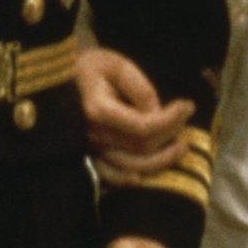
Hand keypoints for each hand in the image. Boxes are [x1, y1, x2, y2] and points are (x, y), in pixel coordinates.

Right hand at [77, 46, 192, 183]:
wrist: (59, 78)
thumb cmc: (90, 68)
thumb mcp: (116, 65)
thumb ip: (140, 89)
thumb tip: (157, 113)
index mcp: (98, 111)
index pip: (144, 127)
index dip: (171, 120)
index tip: (187, 105)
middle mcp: (93, 135)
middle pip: (141, 147)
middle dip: (170, 135)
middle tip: (186, 120)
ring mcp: (89, 149)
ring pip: (131, 167)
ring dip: (160, 161)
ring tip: (180, 148)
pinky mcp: (88, 156)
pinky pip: (108, 177)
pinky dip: (125, 181)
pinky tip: (141, 179)